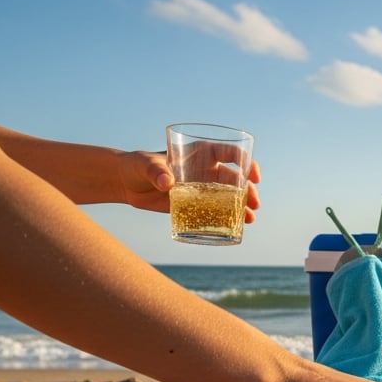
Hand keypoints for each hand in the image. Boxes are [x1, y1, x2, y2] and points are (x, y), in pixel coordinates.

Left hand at [116, 149, 260, 222]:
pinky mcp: (196, 204)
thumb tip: (167, 183)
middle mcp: (207, 170)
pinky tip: (236, 228)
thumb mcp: (146, 165)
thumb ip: (156, 171)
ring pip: (230, 196)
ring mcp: (204, 188)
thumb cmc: (137, 166)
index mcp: (201, 153)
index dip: (247, 162)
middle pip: (236, 178)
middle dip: (248, 191)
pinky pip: (217, 211)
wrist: (127, 183)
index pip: (231, 153)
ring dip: (243, 207)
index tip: (253, 176)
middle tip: (254, 204)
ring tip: (250, 219)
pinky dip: (228, 218)